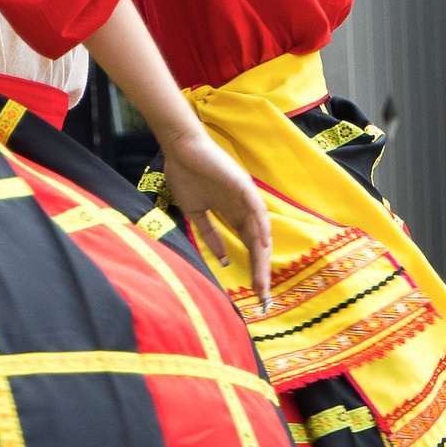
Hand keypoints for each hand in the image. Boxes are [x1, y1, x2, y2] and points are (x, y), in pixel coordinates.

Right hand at [159, 125, 274, 310]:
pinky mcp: (243, 185)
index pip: (247, 247)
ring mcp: (245, 198)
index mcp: (233, 216)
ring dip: (263, 256)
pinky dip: (260, 227)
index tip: (253, 292)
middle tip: (263, 296)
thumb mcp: (195, 213)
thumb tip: (220, 259)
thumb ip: (210, 234)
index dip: (252, 269)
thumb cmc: (186, 175)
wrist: (181, 150)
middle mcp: (243, 210)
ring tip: (264, 278)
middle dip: (260, 271)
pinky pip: (256, 209)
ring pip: (260, 232)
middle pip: (257, 245)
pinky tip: (262, 244)